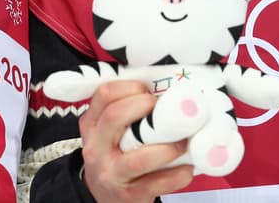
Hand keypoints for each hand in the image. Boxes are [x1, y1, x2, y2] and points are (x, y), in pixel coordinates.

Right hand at [78, 79, 193, 202]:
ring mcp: (111, 173)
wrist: (107, 197)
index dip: (131, 87)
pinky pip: (156, 183)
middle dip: (145, 106)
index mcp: (93, 125)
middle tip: (166, 111)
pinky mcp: (129, 194)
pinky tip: (186, 168)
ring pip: (139, 157)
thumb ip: (127, 110)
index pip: (104, 94)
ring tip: (182, 142)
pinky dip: (176, 175)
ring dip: (168, 147)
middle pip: (115, 116)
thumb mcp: (109, 131)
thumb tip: (166, 88)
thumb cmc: (115, 156)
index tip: (149, 91)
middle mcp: (97, 148)